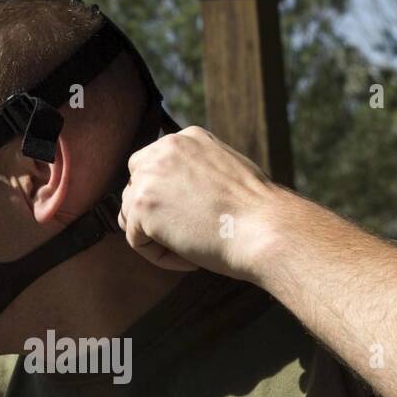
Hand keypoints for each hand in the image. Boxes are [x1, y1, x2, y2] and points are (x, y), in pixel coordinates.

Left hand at [118, 126, 279, 281]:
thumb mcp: (226, 173)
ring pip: (131, 215)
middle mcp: (164, 148)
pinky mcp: (142, 204)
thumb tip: (172, 196)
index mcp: (187, 138)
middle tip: (186, 236)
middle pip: (134, 187)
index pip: (153, 165)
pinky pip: (136, 240)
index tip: (191, 218)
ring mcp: (150, 175)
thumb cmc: (255, 213)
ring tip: (193, 248)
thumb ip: (196, 174)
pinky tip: (189, 258)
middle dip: (152, 215)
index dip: (166, 198)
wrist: (264, 229)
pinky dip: (159, 257)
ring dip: (157, 238)